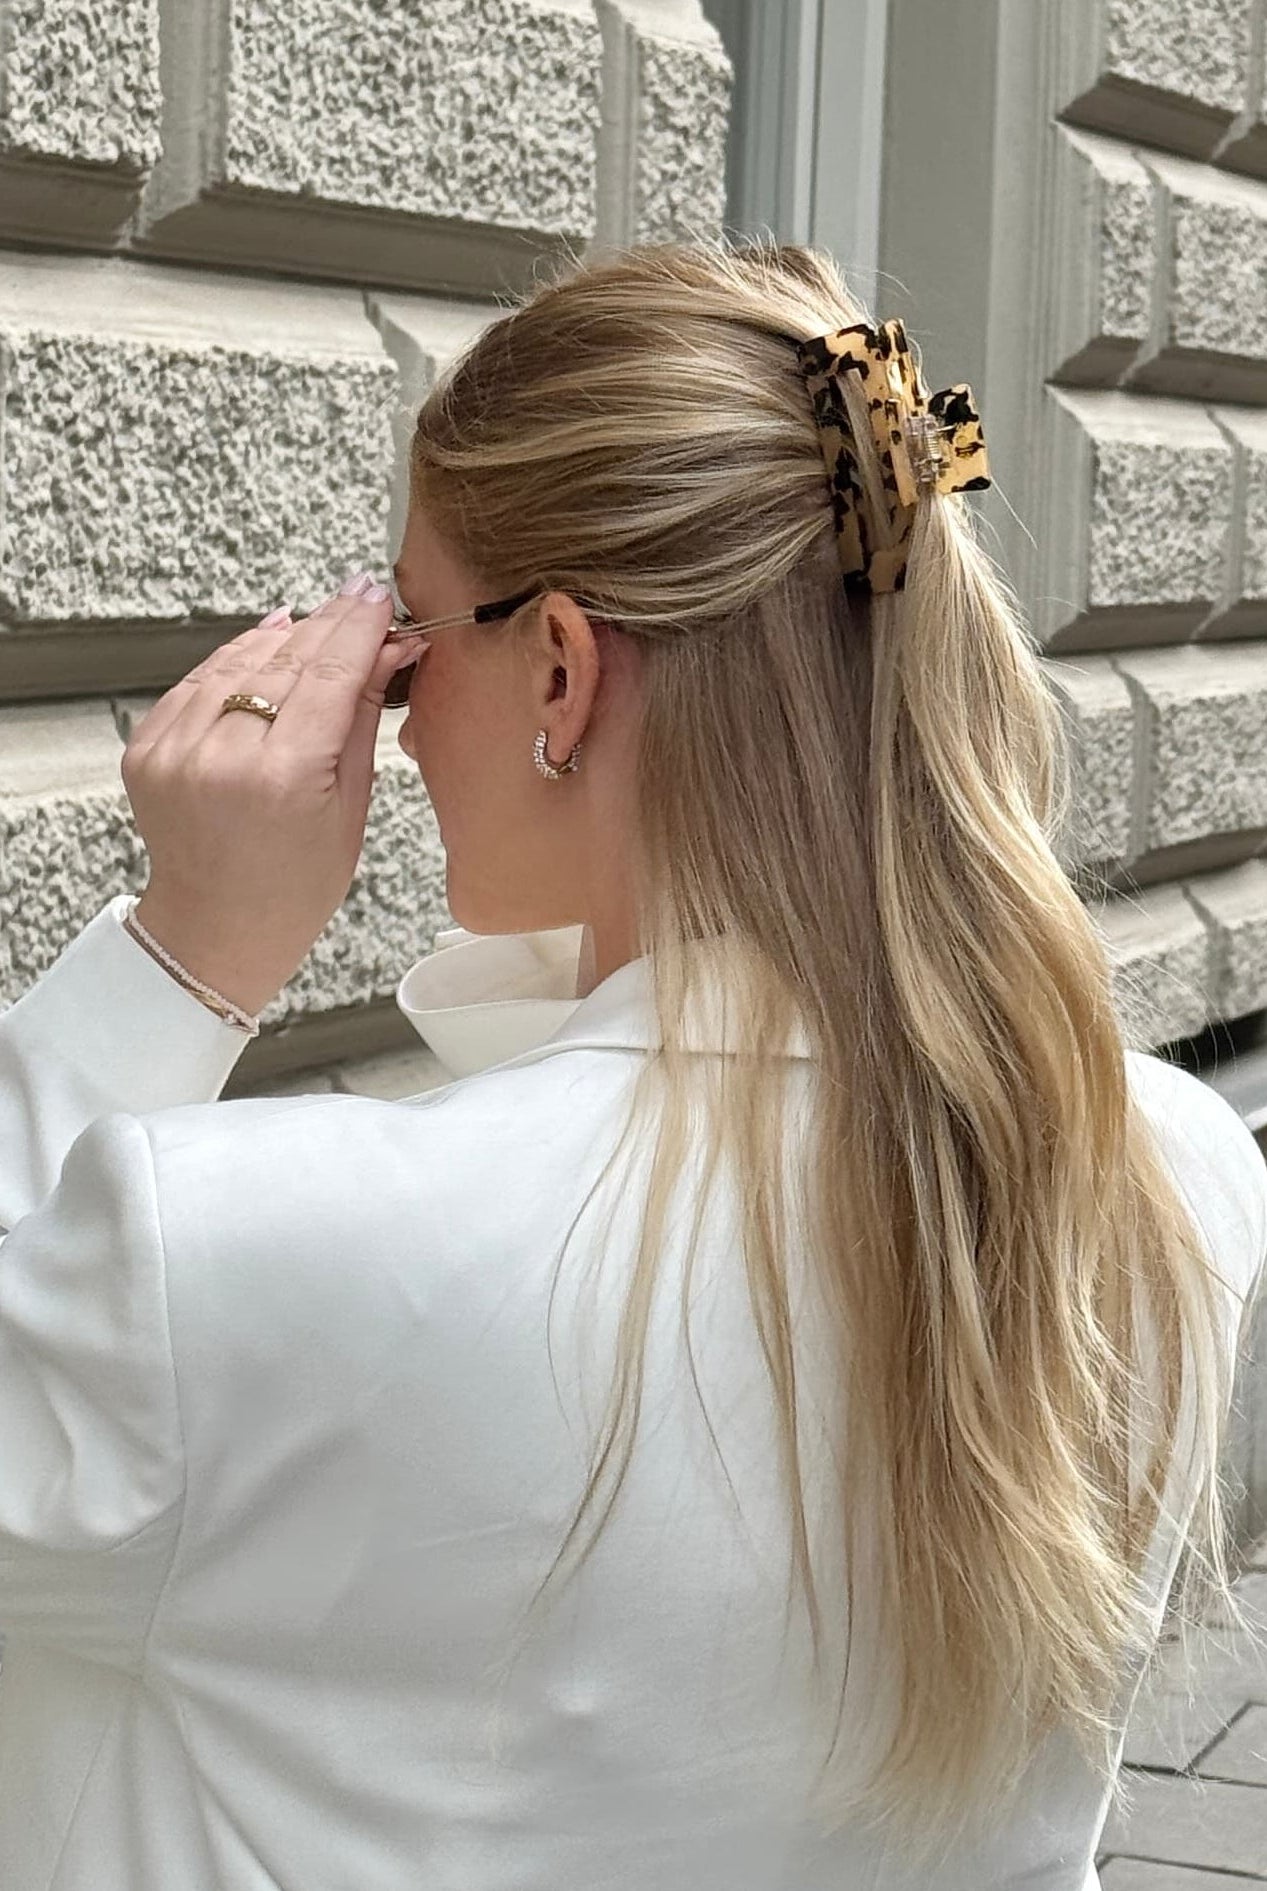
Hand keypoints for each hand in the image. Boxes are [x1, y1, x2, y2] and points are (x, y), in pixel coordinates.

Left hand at [120, 574, 427, 1018]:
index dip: (358, 627)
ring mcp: (176, 750)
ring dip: (281, 635)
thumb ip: (361, 718)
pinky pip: (197, 683)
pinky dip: (233, 660)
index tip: (378, 596)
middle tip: (358, 598)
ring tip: (316, 621)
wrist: (217, 927)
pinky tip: (264, 644)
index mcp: (283, 777)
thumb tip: (388, 648)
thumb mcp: (351, 807)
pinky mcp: (147, 749)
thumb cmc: (294, 886)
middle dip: (327, 625)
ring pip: (237, 661)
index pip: (330, 674)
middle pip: (285, 660)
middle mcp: (222, 756)